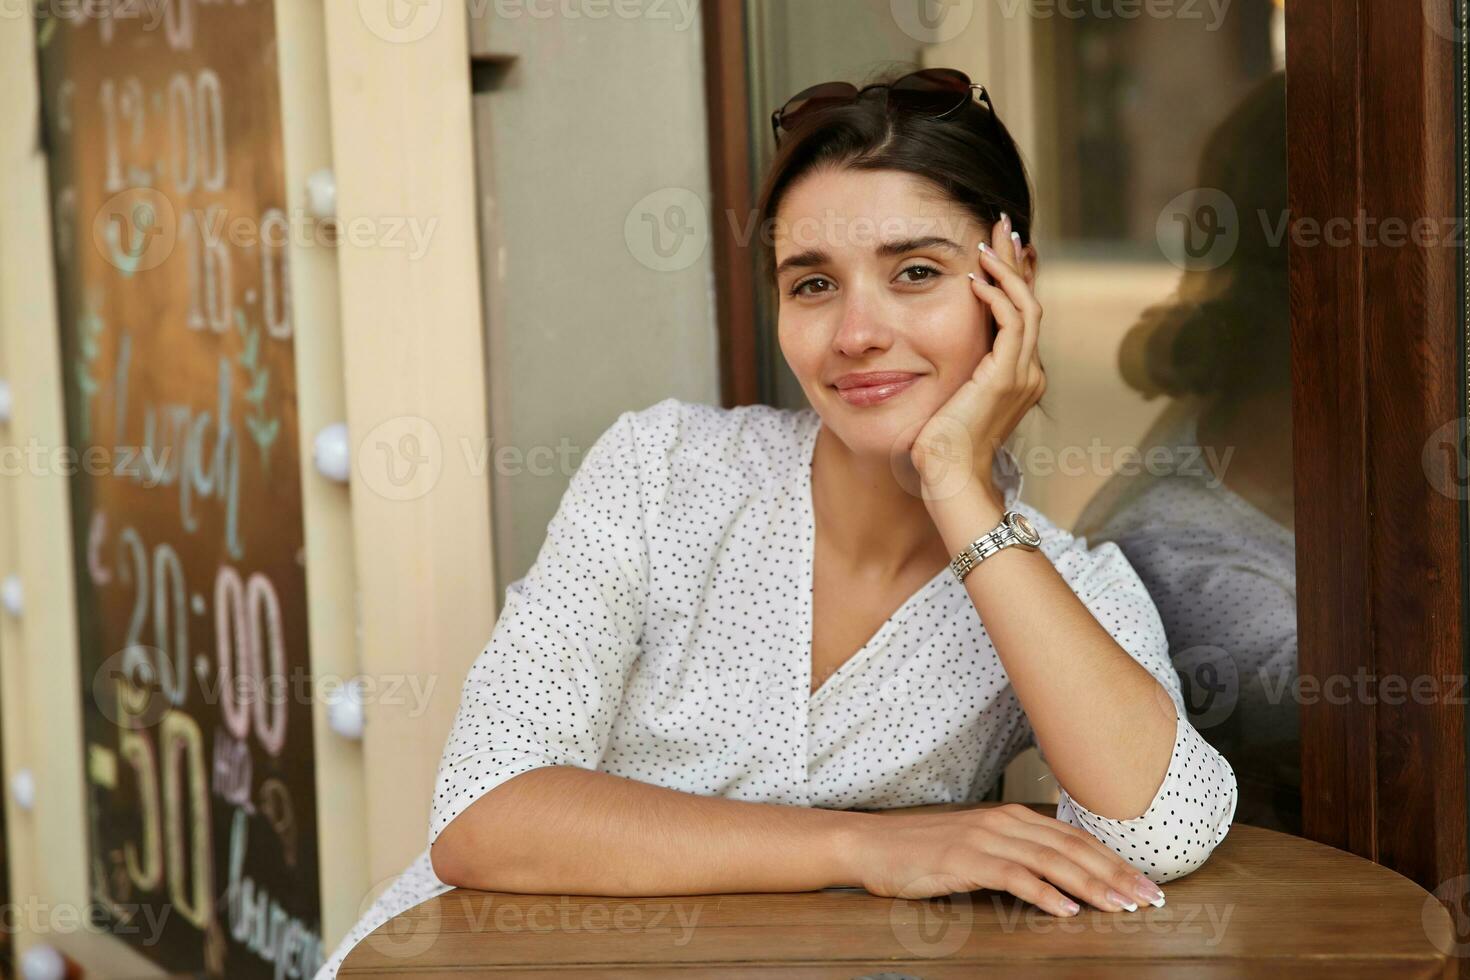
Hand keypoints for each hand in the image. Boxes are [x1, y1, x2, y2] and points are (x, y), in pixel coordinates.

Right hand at [846, 803, 1163, 915]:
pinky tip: (1066, 910)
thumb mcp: (975, 846)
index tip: (1144, 883)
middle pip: (1072, 848)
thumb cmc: (921, 851)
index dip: (1113, 860)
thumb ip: (1013, 853)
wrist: (870, 844)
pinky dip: (1044, 893)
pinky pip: (1013, 876)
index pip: (1075, 839)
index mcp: (1011, 817)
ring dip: (1091, 885)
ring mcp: (984, 838)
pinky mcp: (964, 859)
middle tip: (1148, 898)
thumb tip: (1056, 876)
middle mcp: (1004, 822)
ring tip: (1120, 906)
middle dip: (1115, 874)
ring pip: (1051, 861)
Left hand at [909, 212, 1044, 500]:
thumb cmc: (938, 447)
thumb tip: (923, 352)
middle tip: (1002, 224)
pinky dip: (996, 296)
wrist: (948, 478)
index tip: (996, 247)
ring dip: (1007, 269)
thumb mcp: (946, 398)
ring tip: (988, 241)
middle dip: (1016, 260)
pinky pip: (1011, 323)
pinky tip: (974, 278)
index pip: (1020, 314)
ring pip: (1026, 305)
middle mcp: (1027, 372)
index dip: (1012, 277)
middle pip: (1030, 300)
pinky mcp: (1005, 377)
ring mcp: (1021, 375)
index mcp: (1016, 376)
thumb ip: (949, 372)